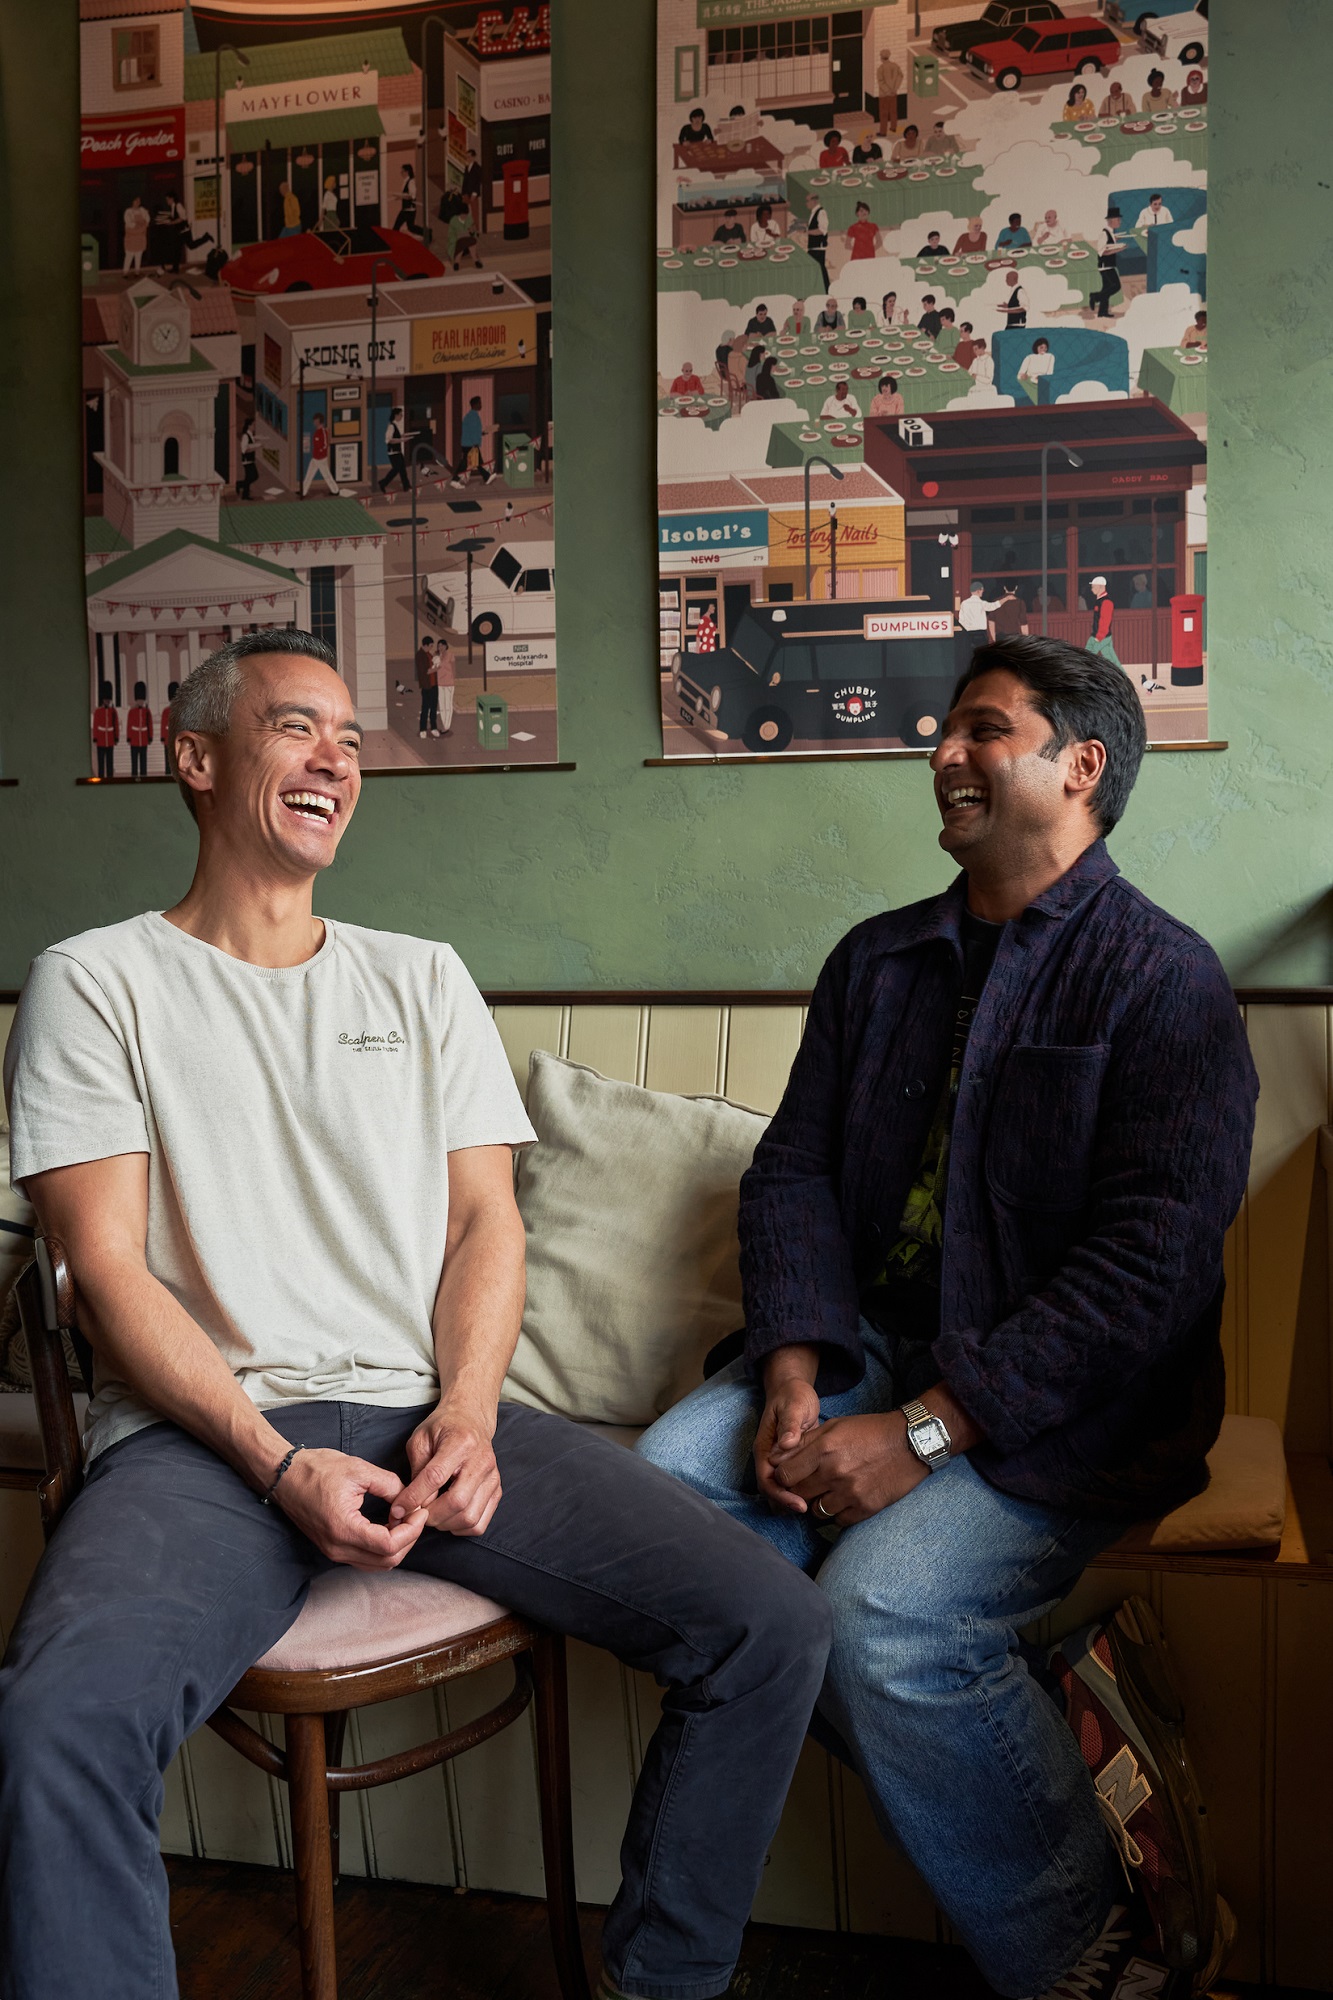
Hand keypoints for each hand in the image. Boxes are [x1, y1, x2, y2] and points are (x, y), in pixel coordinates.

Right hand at [274, 1448, 427, 1570]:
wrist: (284, 1475)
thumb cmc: (317, 1469)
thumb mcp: (358, 1469)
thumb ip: (389, 1485)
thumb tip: (410, 1499)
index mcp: (343, 1528)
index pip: (389, 1545)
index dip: (412, 1530)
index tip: (420, 1510)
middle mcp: (337, 1548)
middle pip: (387, 1561)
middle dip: (409, 1539)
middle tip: (417, 1514)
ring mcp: (333, 1552)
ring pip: (378, 1564)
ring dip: (397, 1545)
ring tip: (404, 1519)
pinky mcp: (333, 1549)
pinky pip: (366, 1559)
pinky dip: (383, 1547)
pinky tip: (389, 1525)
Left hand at [392, 1403, 500, 1537]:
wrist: (471, 1419)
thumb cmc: (442, 1428)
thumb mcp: (420, 1439)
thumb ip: (416, 1470)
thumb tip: (410, 1504)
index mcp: (461, 1442)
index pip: (436, 1477)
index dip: (414, 1497)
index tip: (398, 1509)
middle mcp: (481, 1460)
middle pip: (457, 1502)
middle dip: (431, 1516)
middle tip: (417, 1514)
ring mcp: (493, 1477)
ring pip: (469, 1517)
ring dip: (445, 1524)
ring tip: (432, 1515)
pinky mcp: (497, 1490)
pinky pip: (480, 1523)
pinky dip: (460, 1528)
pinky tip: (449, 1517)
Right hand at [755, 1349, 821, 1513]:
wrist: (792, 1391)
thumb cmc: (793, 1397)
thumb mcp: (794, 1406)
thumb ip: (790, 1424)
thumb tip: (786, 1444)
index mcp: (764, 1448)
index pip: (767, 1481)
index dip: (781, 1495)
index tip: (800, 1504)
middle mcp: (768, 1459)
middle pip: (771, 1492)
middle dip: (787, 1505)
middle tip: (811, 1511)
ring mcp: (778, 1463)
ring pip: (780, 1492)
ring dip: (792, 1503)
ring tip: (816, 1510)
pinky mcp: (790, 1464)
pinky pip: (791, 1486)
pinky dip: (800, 1495)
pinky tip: (818, 1498)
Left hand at [769, 1412, 927, 1526]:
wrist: (910, 1443)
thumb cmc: (870, 1431)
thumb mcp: (835, 1426)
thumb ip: (804, 1442)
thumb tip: (775, 1457)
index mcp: (824, 1448)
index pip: (785, 1475)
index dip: (782, 1477)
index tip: (789, 1476)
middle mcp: (834, 1472)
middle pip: (798, 1495)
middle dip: (798, 1491)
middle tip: (806, 1486)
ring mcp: (850, 1493)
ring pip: (816, 1512)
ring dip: (817, 1504)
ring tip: (827, 1492)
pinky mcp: (865, 1508)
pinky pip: (838, 1521)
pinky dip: (837, 1514)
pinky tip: (844, 1501)